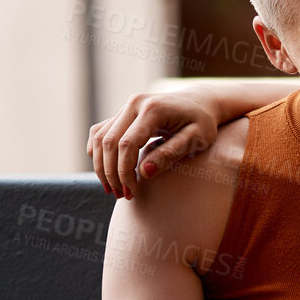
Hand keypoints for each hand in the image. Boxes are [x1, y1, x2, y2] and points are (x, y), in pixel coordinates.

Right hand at [89, 90, 220, 199]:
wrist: (200, 103)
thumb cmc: (202, 124)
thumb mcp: (196, 140)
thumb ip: (170, 154)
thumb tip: (144, 172)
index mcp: (153, 110)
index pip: (127, 144)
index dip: (124, 172)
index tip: (131, 193)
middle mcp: (134, 104)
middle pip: (108, 142)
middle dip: (111, 173)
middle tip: (121, 196)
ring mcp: (126, 107)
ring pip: (99, 138)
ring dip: (101, 166)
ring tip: (113, 189)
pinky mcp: (122, 113)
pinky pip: (100, 133)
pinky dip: (98, 153)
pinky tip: (107, 172)